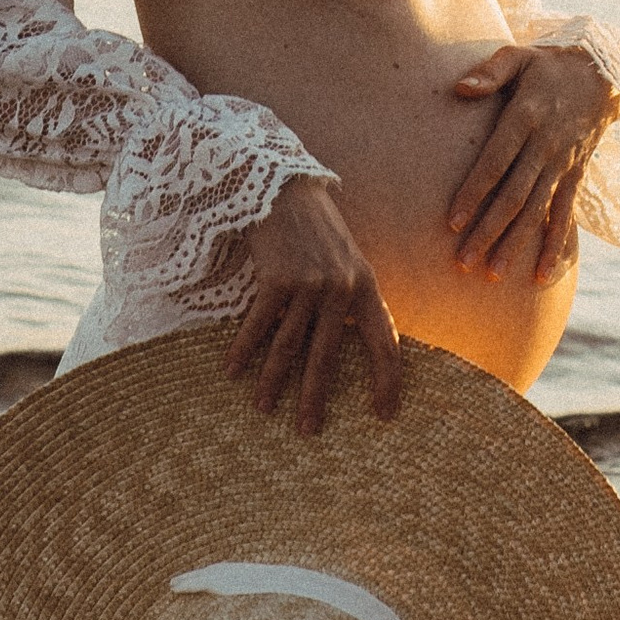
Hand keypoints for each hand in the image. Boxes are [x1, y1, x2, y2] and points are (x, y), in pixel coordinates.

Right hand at [223, 176, 403, 432]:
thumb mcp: (347, 261)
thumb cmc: (316, 229)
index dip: (387, 381)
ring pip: (288, 346)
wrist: (284, 188)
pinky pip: (258, 324)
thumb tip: (352, 343)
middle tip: (308, 430)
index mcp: (367, 287)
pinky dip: (243, 349)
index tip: (384, 414)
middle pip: (327, 356)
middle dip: (315, 397)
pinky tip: (232, 371)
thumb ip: (351, 299)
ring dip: (273, 381)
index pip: (385, 342)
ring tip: (264, 409)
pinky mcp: (277, 277)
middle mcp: (341, 288)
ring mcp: (309, 283)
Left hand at [446, 44, 619, 283]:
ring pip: (537, 210)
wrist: (601, 73)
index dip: (474, 191)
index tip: (452, 220)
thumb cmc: (546, 66)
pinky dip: (556, 244)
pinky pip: (565, 214)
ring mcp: (563, 163)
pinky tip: (543, 273)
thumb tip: (460, 88)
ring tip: (495, 273)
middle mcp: (546, 145)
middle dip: (488, 230)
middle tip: (464, 261)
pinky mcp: (576, 175)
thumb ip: (490, 72)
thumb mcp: (518, 56)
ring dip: (516, 243)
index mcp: (526, 117)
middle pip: (514, 195)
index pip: (495, 161)